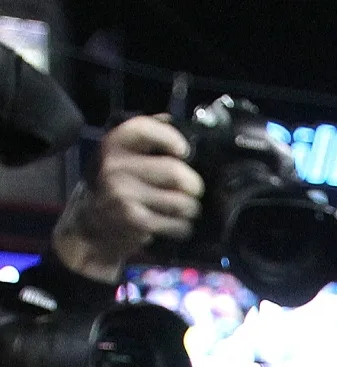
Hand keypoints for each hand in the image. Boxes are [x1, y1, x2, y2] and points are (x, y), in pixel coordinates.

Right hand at [50, 114, 202, 283]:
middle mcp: (115, 166)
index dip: (170, 137)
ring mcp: (122, 193)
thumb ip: (147, 137)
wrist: (91, 227)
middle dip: (194, 185)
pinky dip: (182, 227)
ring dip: (190, 209)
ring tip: (182, 209)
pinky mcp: (133, 219)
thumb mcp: (123, 157)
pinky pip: (177, 224)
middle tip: (193, 190)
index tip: (184, 152)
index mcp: (115, 144)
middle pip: (175, 172)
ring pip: (182, 201)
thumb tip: (170, 118)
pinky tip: (174, 224)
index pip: (144, 129)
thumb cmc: (117, 187)